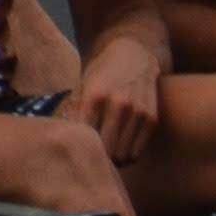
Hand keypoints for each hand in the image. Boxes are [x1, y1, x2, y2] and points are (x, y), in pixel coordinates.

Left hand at [69, 25, 166, 166]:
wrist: (133, 53)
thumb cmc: (100, 74)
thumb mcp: (80, 88)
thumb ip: (71, 115)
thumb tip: (63, 143)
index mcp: (94, 96)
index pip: (82, 138)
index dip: (76, 151)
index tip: (72, 154)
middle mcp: (118, 104)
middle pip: (103, 151)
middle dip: (95, 159)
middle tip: (87, 160)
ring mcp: (138, 111)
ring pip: (122, 155)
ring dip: (112, 162)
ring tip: (103, 159)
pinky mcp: (152, 118)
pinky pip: (137, 152)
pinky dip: (127, 157)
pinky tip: (118, 152)